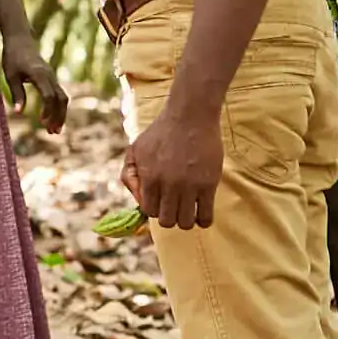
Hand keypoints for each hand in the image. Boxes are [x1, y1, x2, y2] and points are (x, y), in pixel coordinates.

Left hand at [1, 34, 67, 133]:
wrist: (19, 39)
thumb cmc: (12, 56)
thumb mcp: (10, 75)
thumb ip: (16, 94)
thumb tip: (18, 113)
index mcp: (40, 75)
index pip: (49, 96)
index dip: (47, 111)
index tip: (41, 122)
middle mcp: (50, 76)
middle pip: (61, 99)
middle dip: (59, 116)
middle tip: (53, 132)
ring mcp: (52, 76)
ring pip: (63, 97)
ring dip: (60, 114)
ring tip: (54, 130)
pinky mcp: (51, 77)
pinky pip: (59, 94)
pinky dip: (58, 107)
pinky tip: (52, 118)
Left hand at [119, 101, 223, 230]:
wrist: (190, 116)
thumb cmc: (161, 132)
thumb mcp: (135, 149)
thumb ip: (129, 175)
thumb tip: (137, 200)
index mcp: (149, 177)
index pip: (148, 211)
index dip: (154, 208)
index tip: (160, 200)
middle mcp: (168, 184)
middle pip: (166, 221)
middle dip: (169, 216)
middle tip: (174, 204)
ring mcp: (189, 186)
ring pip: (185, 223)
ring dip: (185, 219)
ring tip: (188, 208)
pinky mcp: (208, 184)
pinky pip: (206, 217)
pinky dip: (203, 220)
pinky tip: (202, 211)